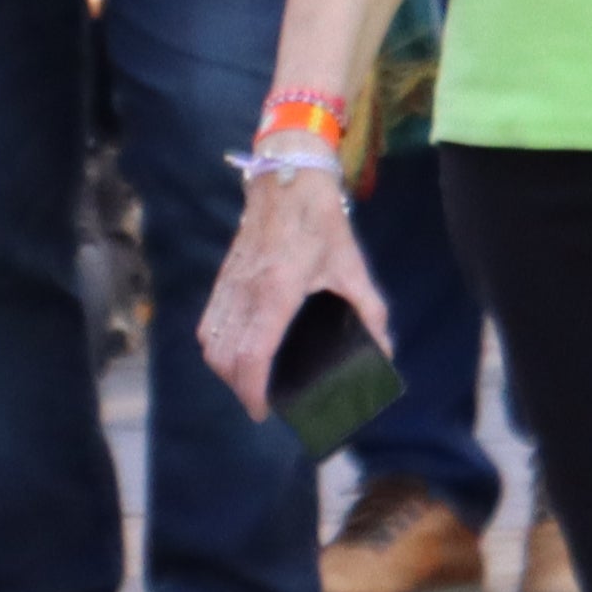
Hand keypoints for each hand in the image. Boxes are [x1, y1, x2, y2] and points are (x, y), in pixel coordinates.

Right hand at [196, 159, 389, 419]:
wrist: (286, 181)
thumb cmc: (321, 226)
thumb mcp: (353, 270)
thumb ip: (369, 315)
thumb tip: (383, 354)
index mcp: (277, 293)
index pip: (251, 354)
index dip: (252, 390)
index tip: (263, 410)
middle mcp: (245, 292)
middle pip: (224, 356)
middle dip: (238, 386)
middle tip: (262, 400)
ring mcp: (228, 284)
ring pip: (209, 341)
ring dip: (224, 368)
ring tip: (249, 380)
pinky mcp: (222, 278)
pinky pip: (208, 323)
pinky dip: (216, 345)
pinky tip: (236, 351)